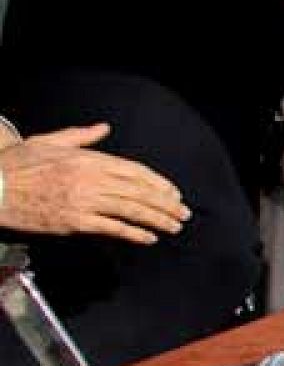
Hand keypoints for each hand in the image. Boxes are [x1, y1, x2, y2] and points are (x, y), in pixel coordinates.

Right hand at [0, 124, 189, 243]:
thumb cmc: (19, 164)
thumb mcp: (50, 141)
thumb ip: (81, 136)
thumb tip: (103, 128)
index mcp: (88, 159)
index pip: (135, 170)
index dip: (159, 183)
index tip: (173, 193)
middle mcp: (91, 178)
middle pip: (139, 191)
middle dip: (166, 203)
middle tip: (183, 213)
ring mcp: (83, 201)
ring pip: (131, 209)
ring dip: (157, 219)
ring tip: (174, 226)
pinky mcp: (74, 222)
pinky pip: (112, 228)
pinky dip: (134, 233)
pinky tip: (149, 238)